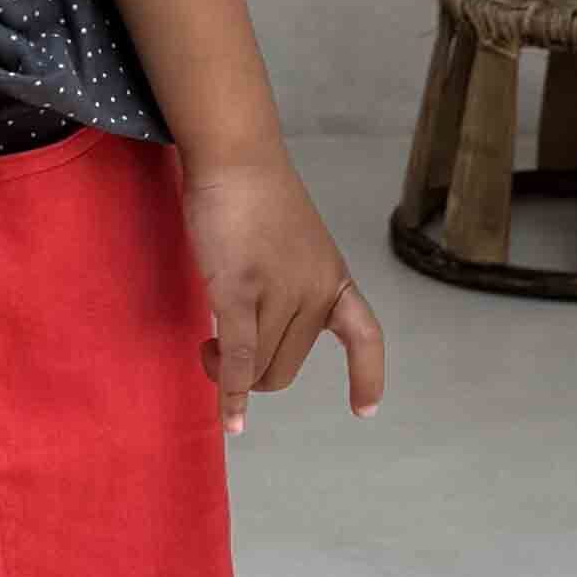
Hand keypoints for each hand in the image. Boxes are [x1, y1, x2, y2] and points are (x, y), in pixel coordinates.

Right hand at [181, 154, 384, 436]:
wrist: (236, 157)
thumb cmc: (255, 197)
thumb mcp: (292, 247)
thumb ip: (288, 290)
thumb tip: (257, 346)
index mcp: (333, 280)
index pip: (365, 337)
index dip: (367, 376)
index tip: (366, 410)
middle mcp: (316, 292)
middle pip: (288, 366)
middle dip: (255, 373)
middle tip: (221, 353)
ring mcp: (281, 293)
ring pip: (261, 369)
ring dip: (229, 374)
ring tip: (209, 349)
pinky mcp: (241, 292)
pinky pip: (240, 360)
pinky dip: (232, 393)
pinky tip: (230, 419)